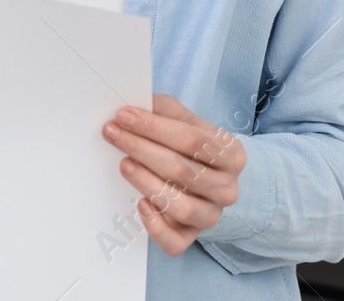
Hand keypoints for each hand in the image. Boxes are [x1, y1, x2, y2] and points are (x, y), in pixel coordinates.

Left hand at [102, 93, 245, 255]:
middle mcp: (227, 188)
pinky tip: (140, 205)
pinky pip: (176, 242)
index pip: (192, 139)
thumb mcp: (188, 122)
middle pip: (182, 171)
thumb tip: (139, 101)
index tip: (123, 115)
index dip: (155, 127)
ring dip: (147, 184)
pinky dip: (156, 227)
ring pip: (182, 208)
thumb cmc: (193, 146)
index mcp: (231, 154)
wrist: (210, 177)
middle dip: (141, 149)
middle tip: (113, 134)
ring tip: (124, 164)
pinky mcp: (193, 237)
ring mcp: (212, 215)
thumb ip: (167, 110)